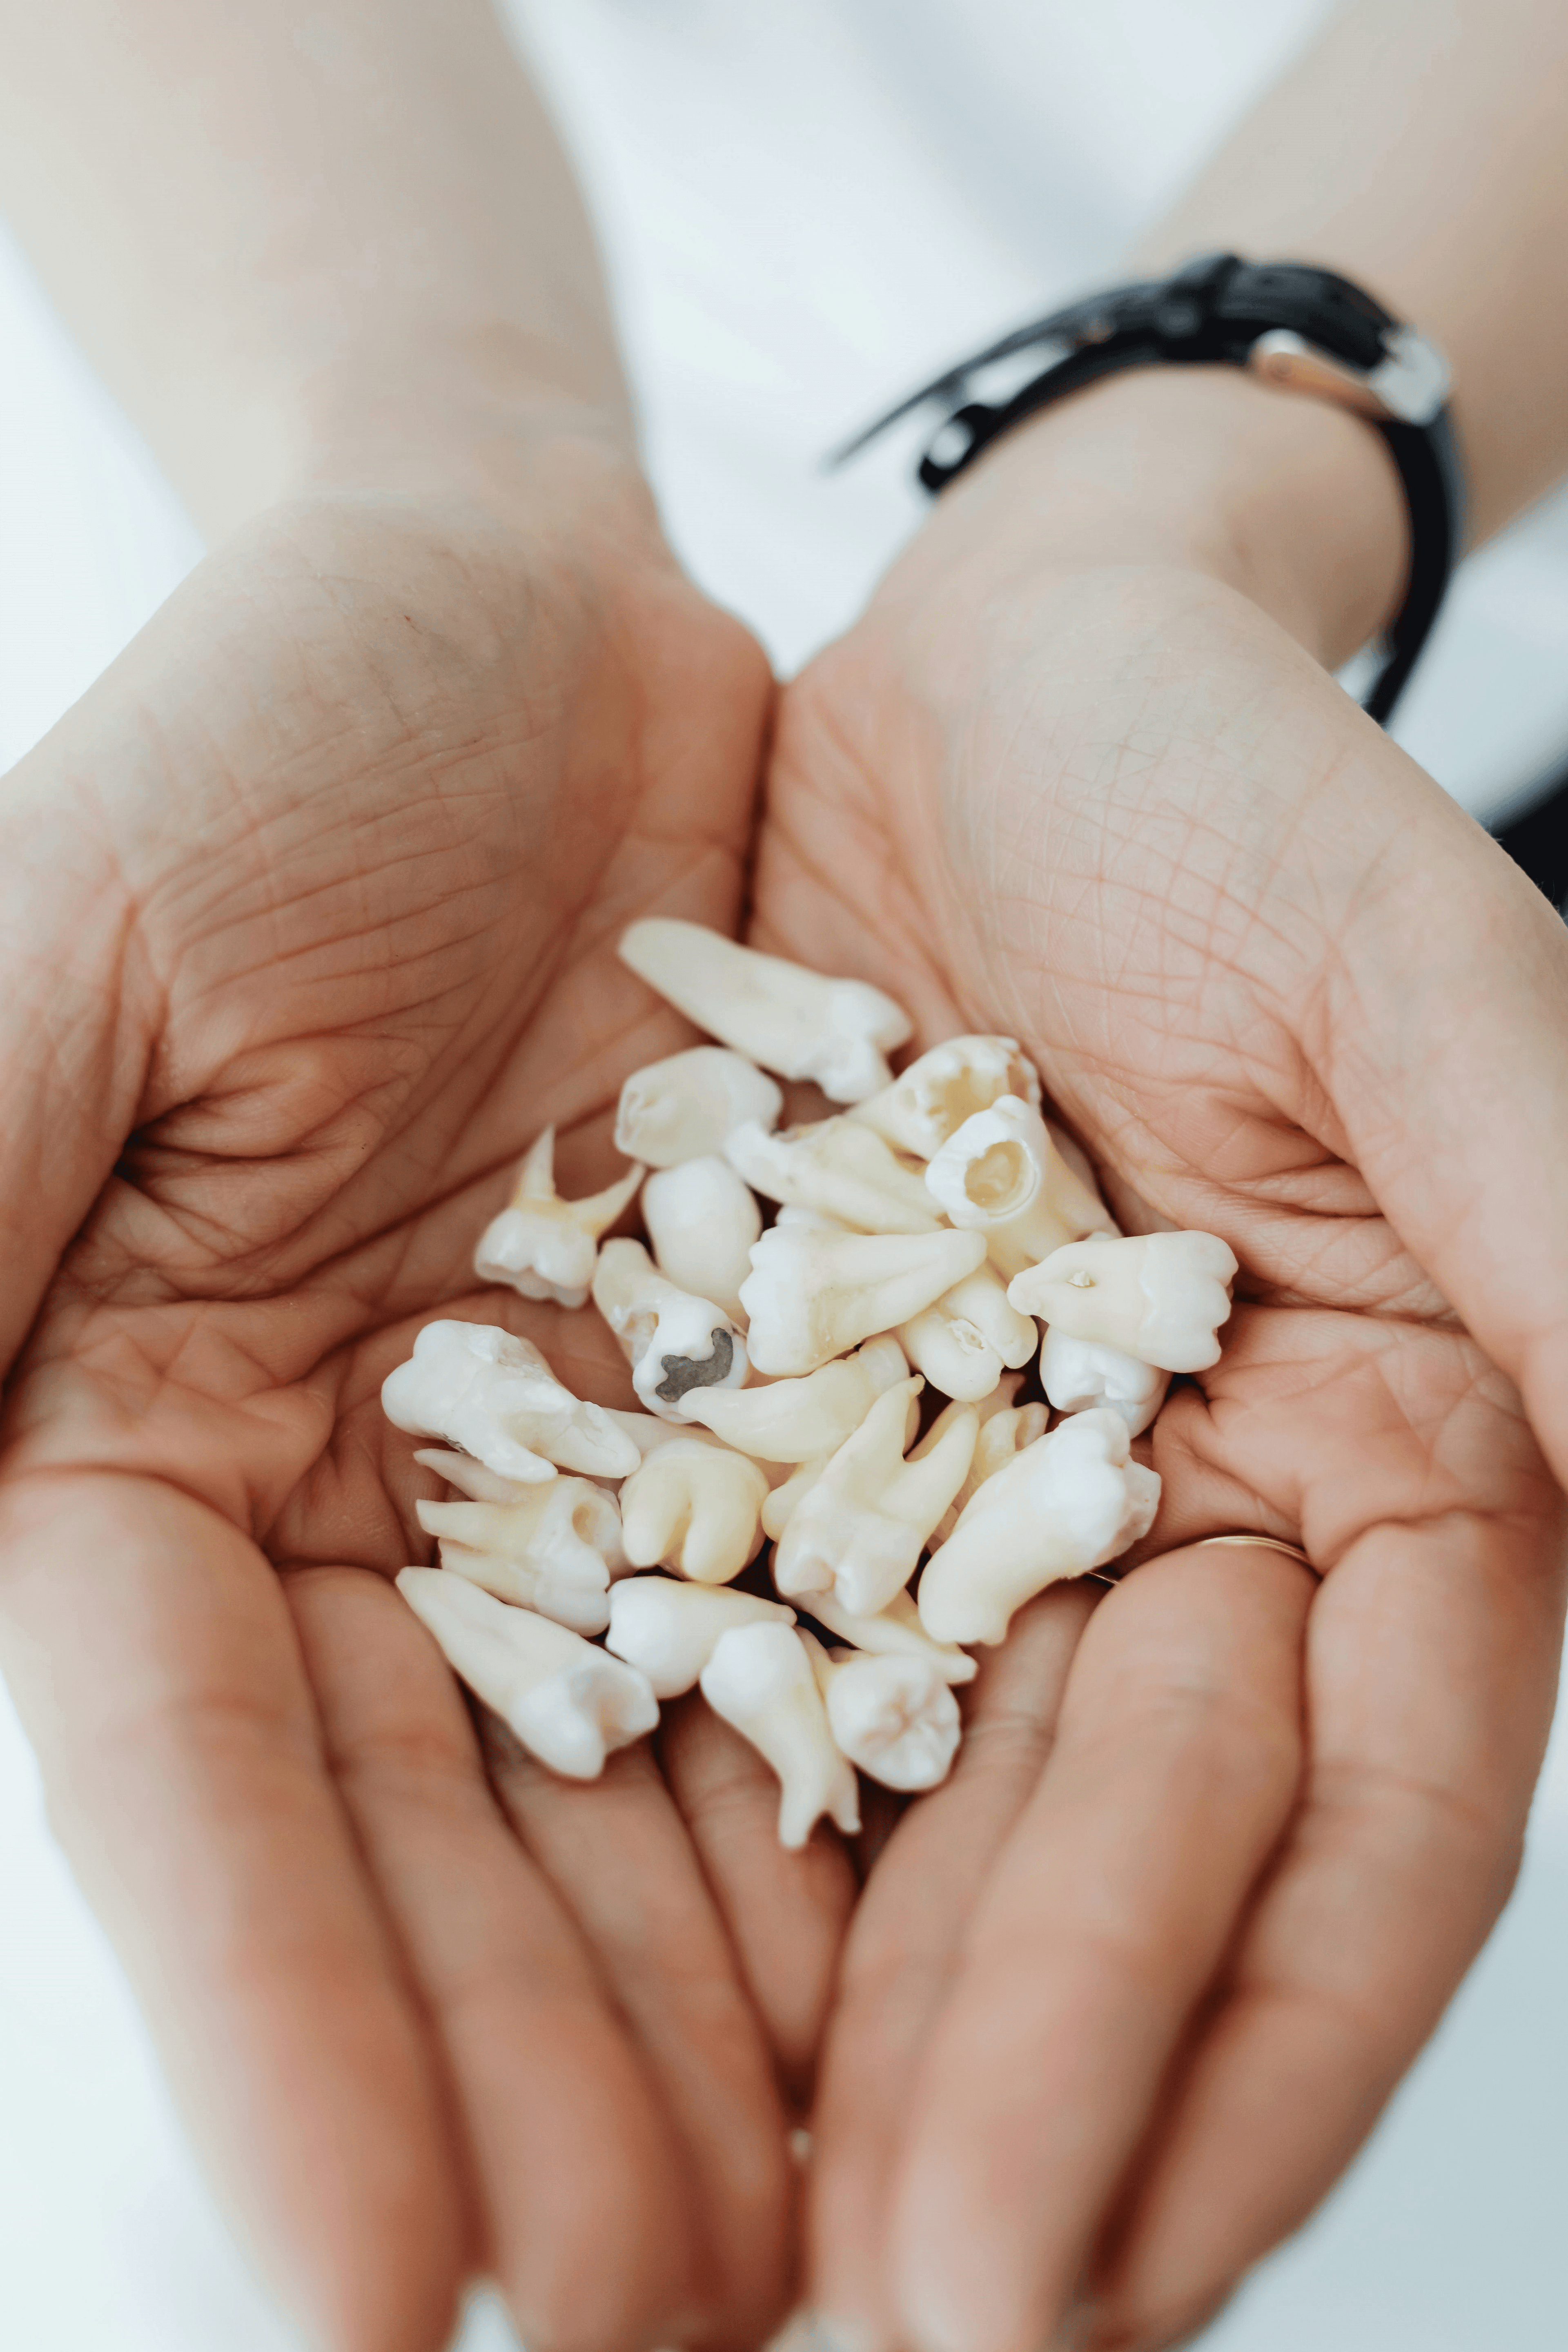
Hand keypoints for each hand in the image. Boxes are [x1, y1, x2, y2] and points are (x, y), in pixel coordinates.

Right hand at [0, 457, 854, 2351]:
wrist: (503, 622)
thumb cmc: (253, 741)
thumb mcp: (51, 966)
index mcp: (125, 1451)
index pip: (194, 1783)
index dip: (274, 2023)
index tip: (382, 2285)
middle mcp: (346, 1511)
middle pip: (439, 1841)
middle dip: (537, 2078)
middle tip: (671, 2319)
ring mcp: (565, 1468)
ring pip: (644, 1788)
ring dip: (720, 2016)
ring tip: (830, 2254)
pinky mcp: (751, 1388)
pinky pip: (827, 1613)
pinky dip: (878, 1791)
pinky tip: (955, 1981)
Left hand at [754, 371, 1567, 2351]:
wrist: (1018, 674)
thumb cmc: (1240, 786)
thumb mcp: (1411, 972)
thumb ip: (1547, 1196)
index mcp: (1392, 1471)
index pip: (1352, 1827)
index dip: (1254, 2049)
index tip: (1102, 2264)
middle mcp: (1183, 1533)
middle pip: (1118, 1868)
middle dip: (1025, 2106)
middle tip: (888, 2335)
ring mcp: (976, 1495)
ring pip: (925, 1821)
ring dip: (849, 2051)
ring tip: (729, 2266)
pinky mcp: (794, 1418)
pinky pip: (741, 1652)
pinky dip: (692, 1833)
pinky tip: (614, 2004)